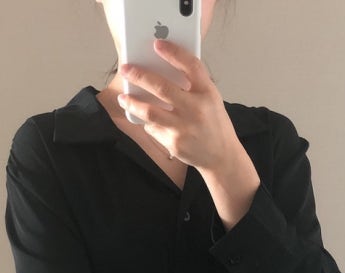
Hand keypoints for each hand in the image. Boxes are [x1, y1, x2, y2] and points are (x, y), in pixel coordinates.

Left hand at [117, 39, 240, 169]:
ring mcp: (184, 128)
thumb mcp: (211, 99)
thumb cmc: (213, 123)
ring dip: (133, 103)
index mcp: (207, 93)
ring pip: (150, 111)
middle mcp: (196, 109)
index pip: (190, 66)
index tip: (157, 44)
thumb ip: (194, 84)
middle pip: (162, 87)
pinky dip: (147, 122)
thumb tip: (162, 69)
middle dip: (139, 76)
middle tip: (126, 69)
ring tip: (123, 98)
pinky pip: (153, 128)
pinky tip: (146, 120)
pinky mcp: (174, 143)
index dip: (173, 53)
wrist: (221, 156)